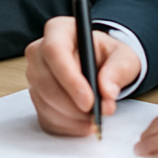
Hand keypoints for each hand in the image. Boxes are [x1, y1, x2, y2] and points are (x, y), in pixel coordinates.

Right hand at [26, 15, 139, 135]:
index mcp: (58, 30)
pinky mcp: (36, 96)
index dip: (70, 79)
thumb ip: (118, 69)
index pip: (54, 51)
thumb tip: (107, 91)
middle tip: (99, 114)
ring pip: (45, 101)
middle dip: (73, 105)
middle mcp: (39, 50)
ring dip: (72, 118)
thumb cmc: (107, 56)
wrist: (100, 65)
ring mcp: (34, 74)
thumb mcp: (123, 56)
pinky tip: (83, 124)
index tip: (89, 101)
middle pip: (45, 81)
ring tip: (95, 118)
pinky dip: (67, 127)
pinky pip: (46, 116)